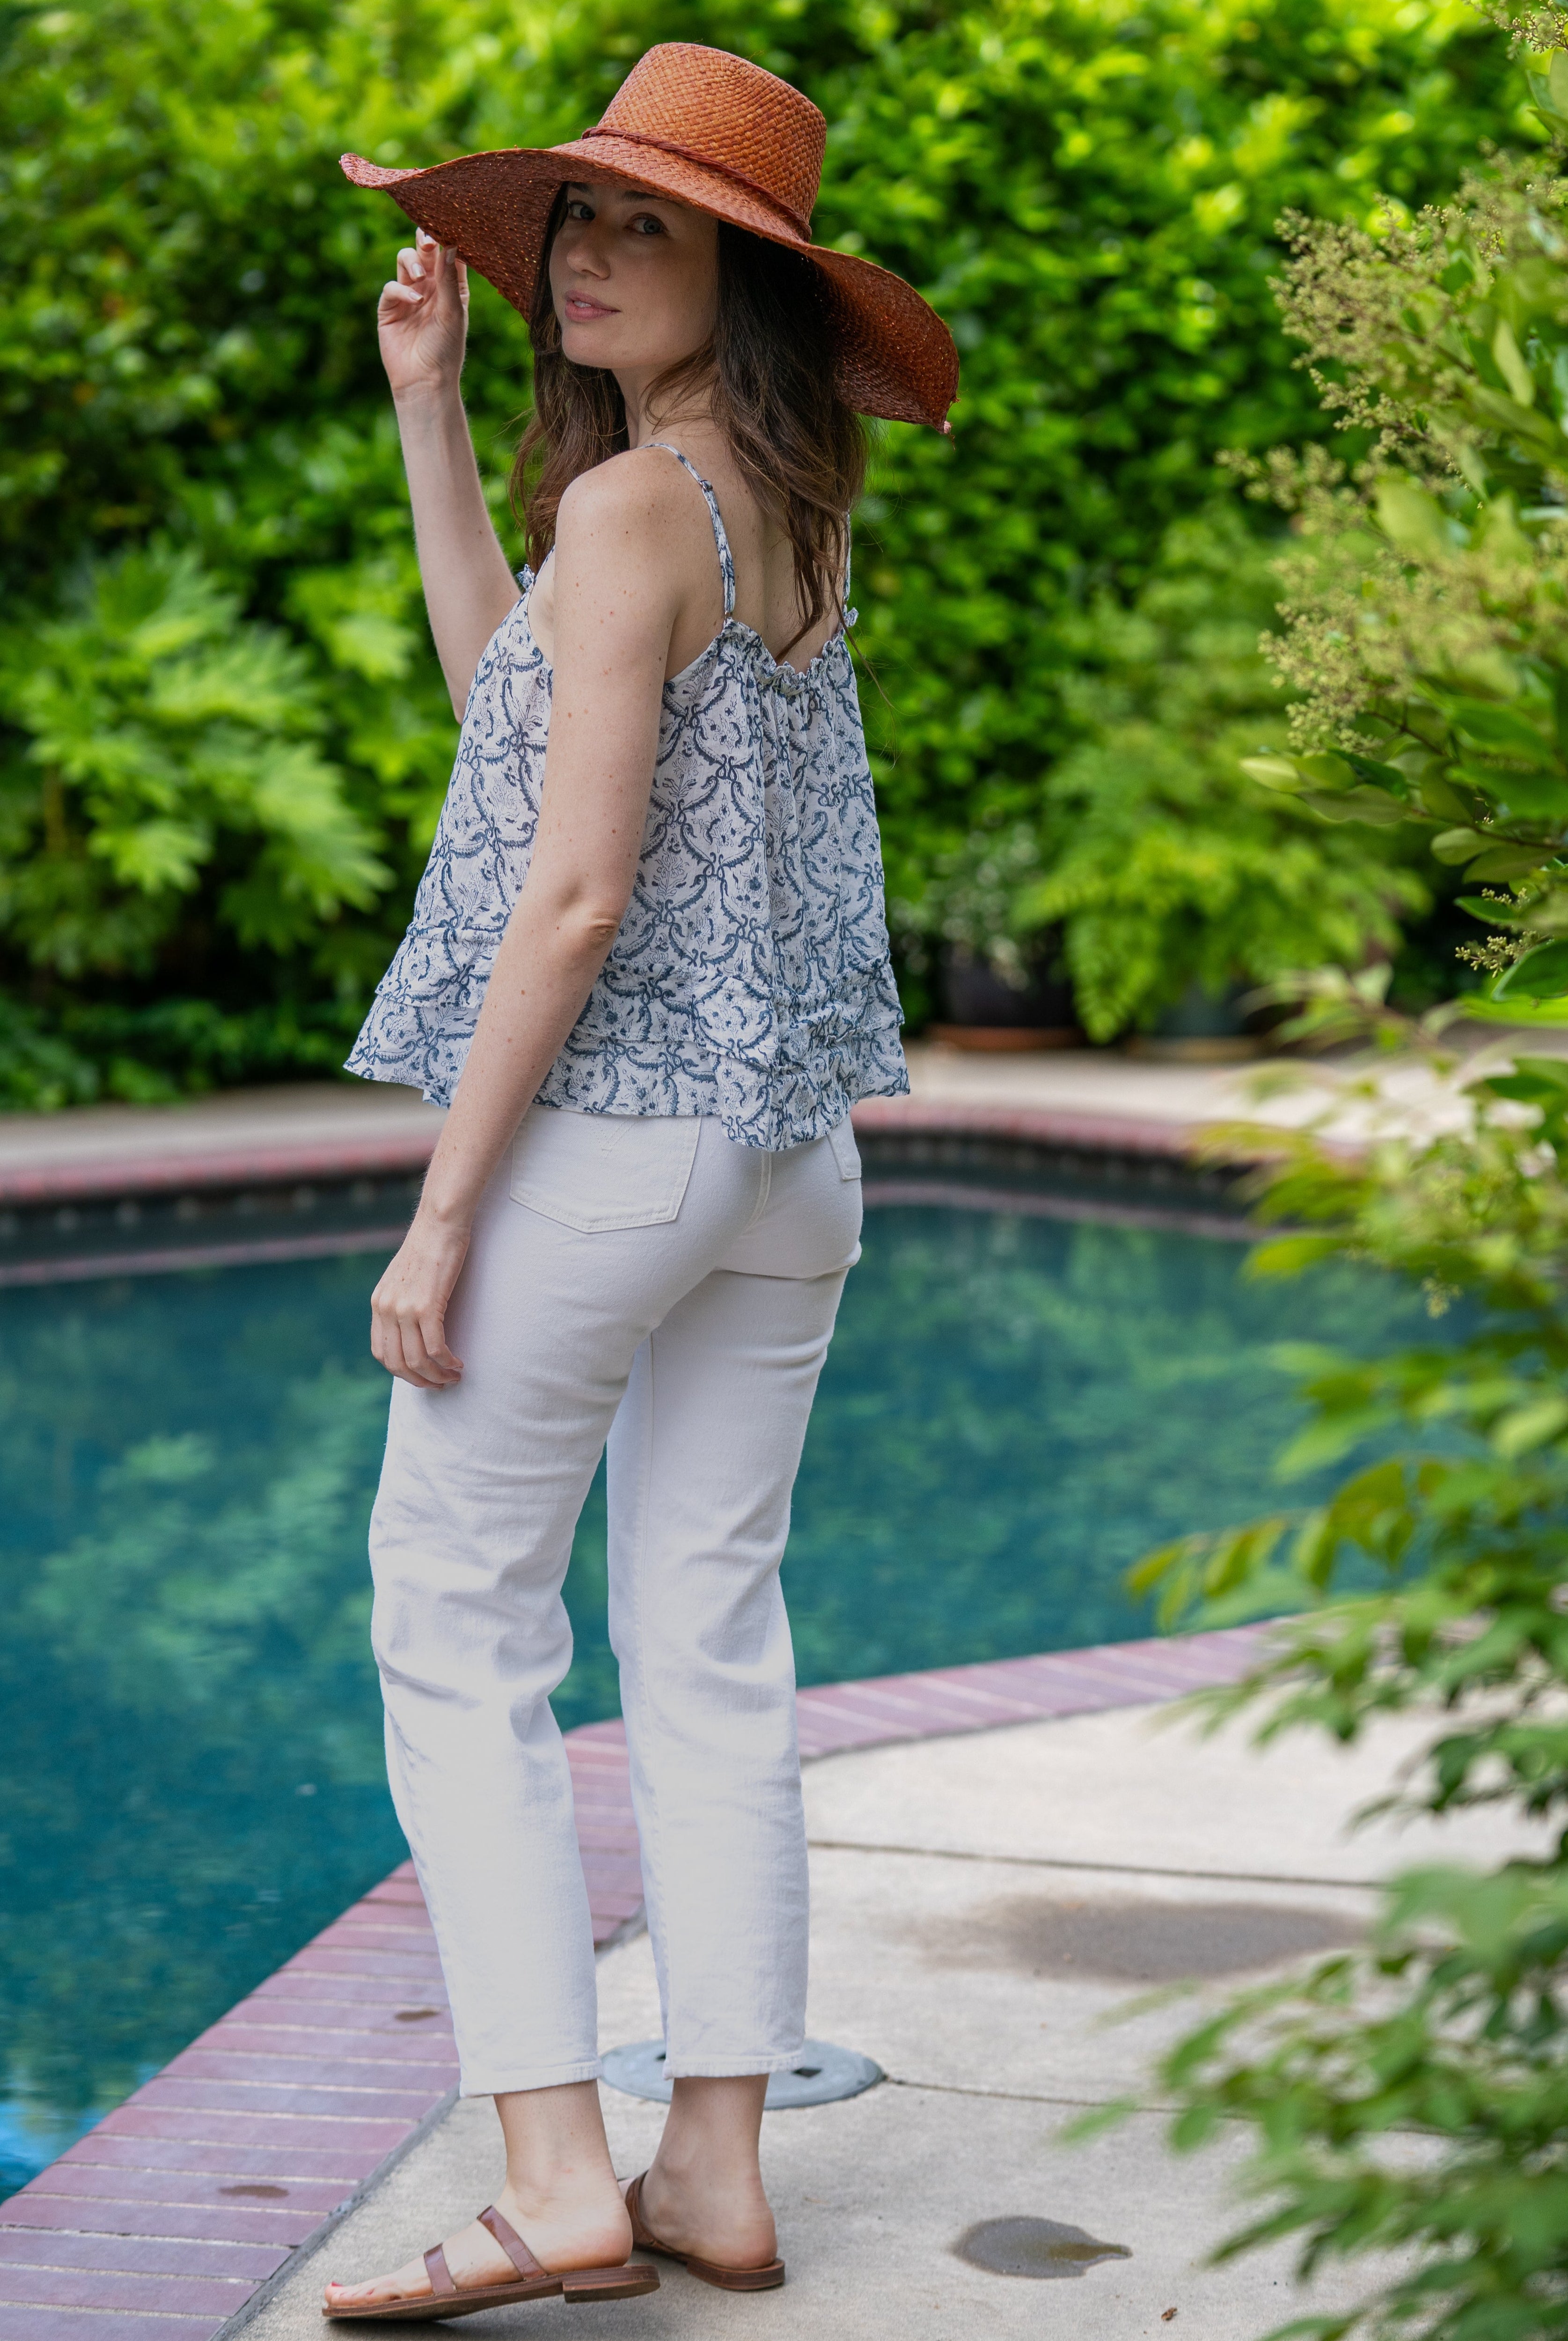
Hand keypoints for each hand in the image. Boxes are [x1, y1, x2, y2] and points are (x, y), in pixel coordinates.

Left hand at [370, 1206, 470, 1388]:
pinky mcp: (425, 1306)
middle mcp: (385, 1308)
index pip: (381, 1352)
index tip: (422, 1375)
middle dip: (419, 1381)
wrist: (439, 1222)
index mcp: (378, 1303)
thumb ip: (402, 1301)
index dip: (402, 1371)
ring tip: (453, 1377)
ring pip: (416, 1360)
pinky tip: (459, 1363)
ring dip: (436, 1376)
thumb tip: (413, 1326)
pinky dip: (447, 1362)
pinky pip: (435, 1348)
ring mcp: (403, 1308)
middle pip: (396, 1363)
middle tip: (440, 1384)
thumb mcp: (404, 1277)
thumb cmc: (430, 1246)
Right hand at [378, 228, 468, 401]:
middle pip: (424, 251)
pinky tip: (413, 301)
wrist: (425, 381)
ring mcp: (409, 295)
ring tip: (419, 279)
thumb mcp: (453, 311)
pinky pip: (391, 287)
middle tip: (428, 241)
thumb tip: (450, 244)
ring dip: (411, 263)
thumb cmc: (446, 349)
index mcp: (451, 287)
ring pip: (405, 261)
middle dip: (426, 241)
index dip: (448, 240)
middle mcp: (430, 287)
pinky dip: (401, 289)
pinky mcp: (390, 307)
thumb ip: (449, 279)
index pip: (449, 255)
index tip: (448, 231)